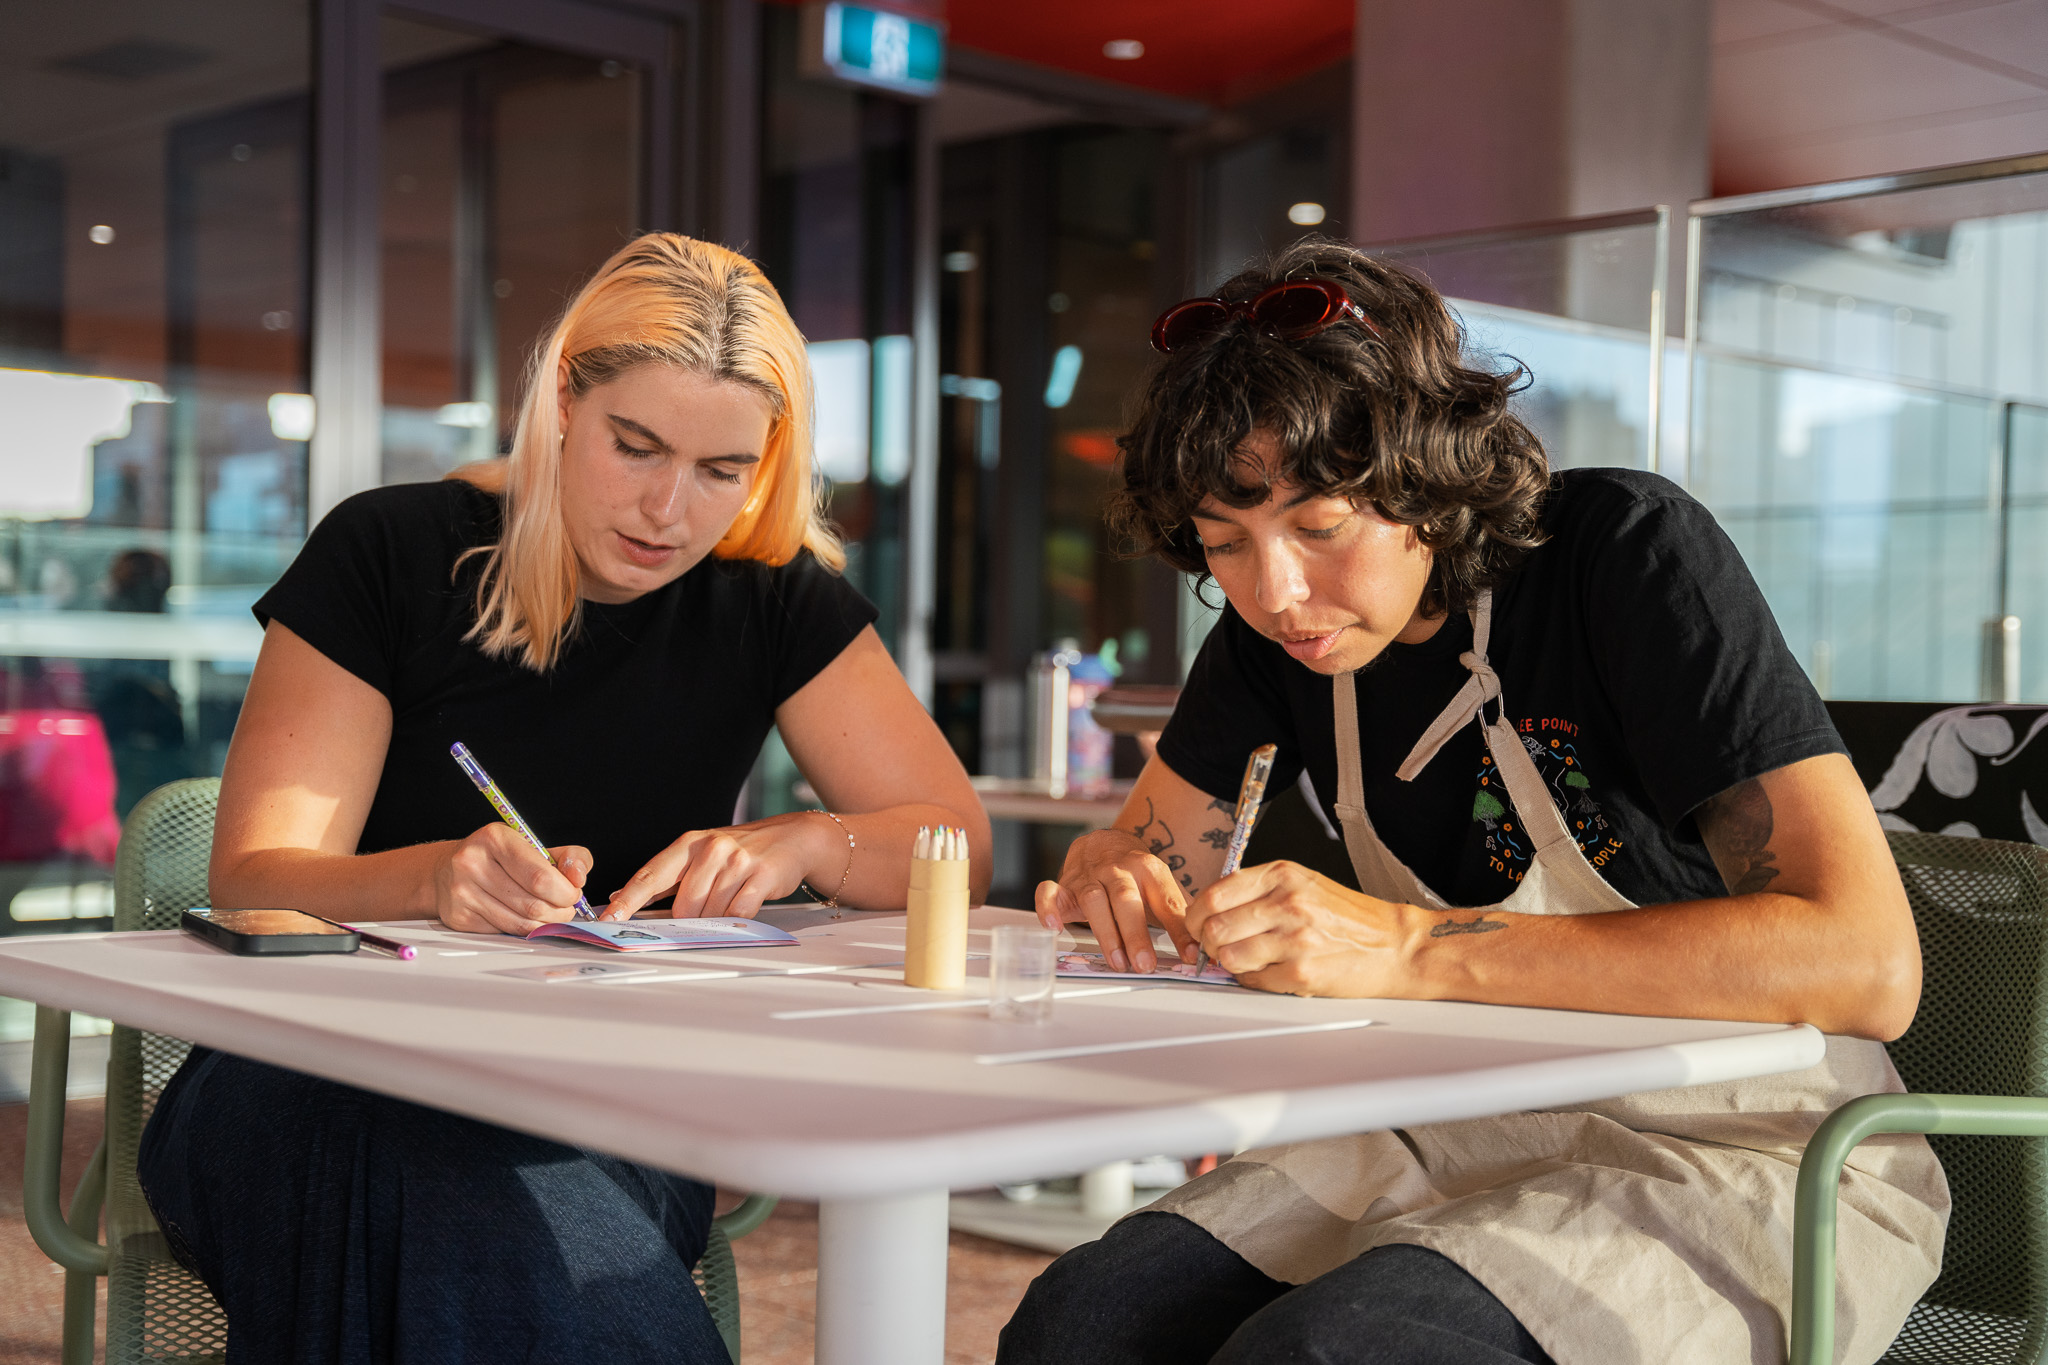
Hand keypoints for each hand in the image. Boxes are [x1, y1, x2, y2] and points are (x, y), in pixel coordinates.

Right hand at [434, 823, 590, 934]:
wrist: (446, 870)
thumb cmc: (498, 857)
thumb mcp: (534, 845)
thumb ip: (568, 857)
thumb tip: (578, 878)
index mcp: (495, 838)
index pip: (540, 877)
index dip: (565, 892)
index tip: (573, 893)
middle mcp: (473, 863)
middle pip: (533, 904)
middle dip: (560, 911)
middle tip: (565, 907)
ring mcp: (463, 892)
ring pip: (521, 924)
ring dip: (545, 924)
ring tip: (550, 914)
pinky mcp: (459, 917)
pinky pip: (505, 932)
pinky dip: (523, 929)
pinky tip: (523, 917)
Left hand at [604, 813, 833, 919]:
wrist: (792, 838)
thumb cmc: (743, 850)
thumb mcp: (701, 854)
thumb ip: (666, 876)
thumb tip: (621, 894)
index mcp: (689, 844)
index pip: (651, 875)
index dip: (628, 899)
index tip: (610, 918)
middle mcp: (711, 848)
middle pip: (683, 905)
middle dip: (689, 920)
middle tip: (703, 914)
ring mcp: (736, 861)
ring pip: (710, 912)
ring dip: (716, 919)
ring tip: (729, 903)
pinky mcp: (760, 875)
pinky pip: (737, 913)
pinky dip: (737, 919)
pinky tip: (744, 906)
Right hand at [1034, 829, 1192, 972]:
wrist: (1103, 841)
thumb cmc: (1134, 872)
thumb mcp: (1160, 885)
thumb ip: (1178, 911)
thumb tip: (1204, 942)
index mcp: (1148, 868)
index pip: (1166, 899)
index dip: (1179, 929)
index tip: (1191, 954)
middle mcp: (1117, 870)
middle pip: (1127, 899)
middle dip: (1136, 933)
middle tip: (1145, 964)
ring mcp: (1088, 876)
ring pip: (1093, 900)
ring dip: (1105, 932)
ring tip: (1117, 962)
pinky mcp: (1063, 885)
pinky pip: (1049, 892)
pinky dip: (1048, 909)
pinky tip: (1054, 928)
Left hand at [1185, 861, 1420, 996]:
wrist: (1396, 945)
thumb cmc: (1350, 917)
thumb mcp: (1304, 883)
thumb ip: (1258, 891)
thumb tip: (1210, 910)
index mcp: (1282, 876)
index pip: (1214, 894)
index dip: (1196, 915)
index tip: (1198, 924)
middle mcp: (1287, 903)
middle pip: (1213, 928)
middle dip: (1208, 943)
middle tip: (1218, 947)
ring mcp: (1295, 939)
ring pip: (1228, 957)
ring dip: (1230, 964)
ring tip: (1248, 959)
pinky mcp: (1302, 973)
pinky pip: (1253, 981)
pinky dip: (1253, 980)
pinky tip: (1270, 972)